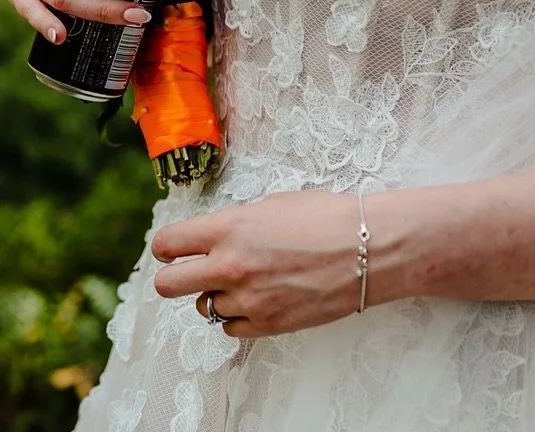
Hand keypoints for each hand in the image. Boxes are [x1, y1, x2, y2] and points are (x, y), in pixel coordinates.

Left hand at [150, 191, 373, 337]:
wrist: (369, 249)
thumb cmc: (325, 218)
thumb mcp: (270, 206)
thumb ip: (232, 226)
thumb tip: (211, 238)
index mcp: (227, 228)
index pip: (167, 244)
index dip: (166, 248)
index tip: (170, 250)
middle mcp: (230, 265)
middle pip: (167, 285)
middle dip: (172, 278)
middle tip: (186, 273)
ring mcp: (248, 299)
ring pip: (203, 308)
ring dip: (213, 296)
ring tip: (239, 283)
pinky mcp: (269, 324)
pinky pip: (231, 328)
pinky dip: (237, 317)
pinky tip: (255, 301)